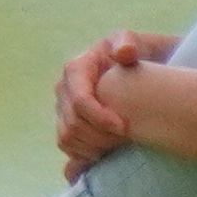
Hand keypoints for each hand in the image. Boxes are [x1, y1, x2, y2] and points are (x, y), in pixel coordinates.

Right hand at [54, 31, 175, 172]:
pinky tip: (104, 154)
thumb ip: (128, 43)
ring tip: (117, 147)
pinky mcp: (66, 123)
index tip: (125, 128)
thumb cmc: (134, 54)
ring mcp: (62, 108)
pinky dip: (82, 155)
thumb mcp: (133, 42)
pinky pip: (67, 146)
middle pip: (72, 124)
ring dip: (92, 147)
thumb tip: (123, 53)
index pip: (80, 101)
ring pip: (67, 138)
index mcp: (75, 70)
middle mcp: (63, 89)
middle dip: (99, 136)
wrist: (132, 68)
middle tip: (126, 140)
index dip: (100, 119)